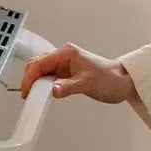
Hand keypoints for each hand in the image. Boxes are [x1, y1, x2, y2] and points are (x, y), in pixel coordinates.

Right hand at [20, 42, 136, 104]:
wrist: (123, 81)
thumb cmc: (110, 78)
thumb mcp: (88, 84)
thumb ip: (69, 87)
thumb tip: (53, 91)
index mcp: (66, 53)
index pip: (39, 64)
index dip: (30, 79)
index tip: (27, 92)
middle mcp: (63, 56)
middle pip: (36, 66)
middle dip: (30, 81)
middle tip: (30, 97)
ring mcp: (64, 64)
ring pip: (41, 71)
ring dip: (36, 83)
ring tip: (36, 97)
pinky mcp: (66, 72)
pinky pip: (48, 77)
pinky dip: (43, 86)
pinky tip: (45, 95)